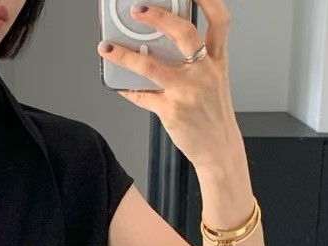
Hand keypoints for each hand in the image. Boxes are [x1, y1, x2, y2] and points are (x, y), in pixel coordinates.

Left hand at [98, 1, 239, 169]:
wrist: (219, 149)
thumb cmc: (214, 116)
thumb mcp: (214, 82)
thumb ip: (195, 62)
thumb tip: (160, 48)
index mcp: (216, 61)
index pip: (219, 21)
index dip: (207, 0)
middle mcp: (203, 72)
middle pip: (184, 33)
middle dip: (158, 17)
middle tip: (137, 10)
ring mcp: (186, 91)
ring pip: (151, 66)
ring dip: (125, 56)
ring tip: (108, 48)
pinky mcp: (171, 110)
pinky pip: (142, 96)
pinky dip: (128, 90)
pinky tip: (119, 84)